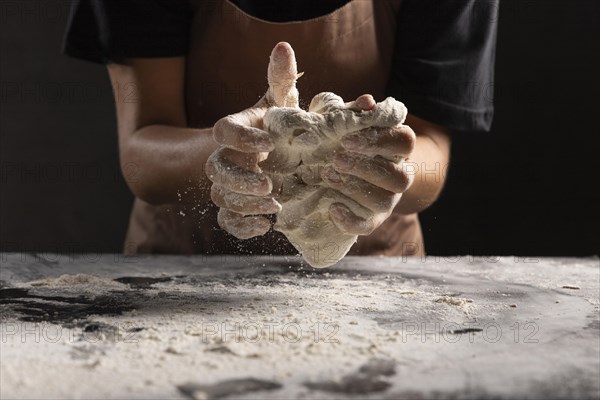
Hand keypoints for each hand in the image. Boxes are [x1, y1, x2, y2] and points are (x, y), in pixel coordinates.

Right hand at [205, 42, 300, 238]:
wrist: (264, 156)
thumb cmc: (274, 126)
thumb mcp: (279, 104)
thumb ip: (281, 80)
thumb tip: (284, 47)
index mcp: (235, 130)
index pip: (224, 130)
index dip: (241, 138)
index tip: (268, 144)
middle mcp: (225, 158)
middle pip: (216, 170)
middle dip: (240, 179)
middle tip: (269, 184)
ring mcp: (227, 185)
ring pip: (221, 198)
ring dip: (244, 204)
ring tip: (274, 205)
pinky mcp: (234, 207)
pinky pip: (227, 221)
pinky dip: (242, 227)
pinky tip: (265, 226)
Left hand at [321, 97, 416, 234]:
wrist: (338, 172)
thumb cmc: (342, 140)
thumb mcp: (343, 121)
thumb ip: (353, 111)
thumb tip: (367, 102)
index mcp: (398, 148)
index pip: (404, 141)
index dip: (380, 140)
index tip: (348, 139)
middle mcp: (399, 175)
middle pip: (397, 175)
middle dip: (366, 167)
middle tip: (336, 158)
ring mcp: (388, 200)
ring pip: (385, 200)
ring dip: (356, 188)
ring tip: (328, 175)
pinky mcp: (372, 219)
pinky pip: (367, 226)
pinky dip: (350, 220)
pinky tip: (332, 208)